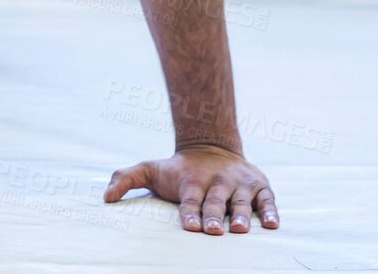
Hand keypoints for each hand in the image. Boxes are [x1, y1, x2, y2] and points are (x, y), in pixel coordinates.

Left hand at [103, 144, 278, 233]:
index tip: (191, 226)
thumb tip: (105, 197)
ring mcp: (239, 184)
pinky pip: (267, 200)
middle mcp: (217, 182)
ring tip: (240, 229)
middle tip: (213, 231)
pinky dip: (270, 211)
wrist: (211, 146)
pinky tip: (272, 225)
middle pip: (215, 201)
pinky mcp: (259, 186)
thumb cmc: (178, 169)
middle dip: (214, 215)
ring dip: (242, 215)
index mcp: (192, 181)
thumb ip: (126, 179)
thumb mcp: (151, 170)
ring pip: (242, 201)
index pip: (190, 199)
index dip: (190, 212)